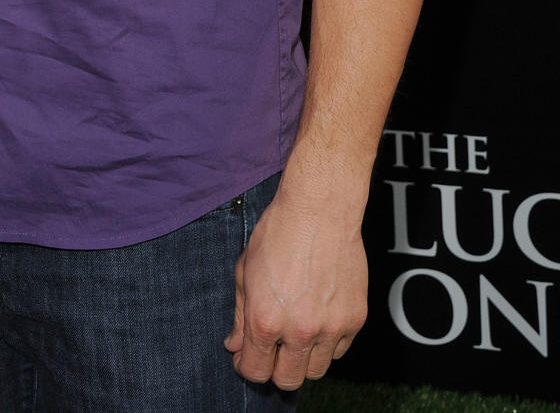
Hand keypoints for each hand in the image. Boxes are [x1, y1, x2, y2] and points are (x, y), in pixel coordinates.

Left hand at [223, 188, 367, 389]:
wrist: (320, 209)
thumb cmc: (280, 231)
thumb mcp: (245, 270)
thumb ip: (240, 314)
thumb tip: (235, 345)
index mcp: (265, 319)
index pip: (256, 372)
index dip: (248, 367)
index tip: (249, 358)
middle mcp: (299, 330)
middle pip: (289, 380)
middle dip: (276, 369)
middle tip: (273, 350)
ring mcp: (331, 327)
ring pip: (317, 370)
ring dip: (304, 358)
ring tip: (297, 331)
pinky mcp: (355, 319)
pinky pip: (340, 350)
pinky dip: (328, 343)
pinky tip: (318, 318)